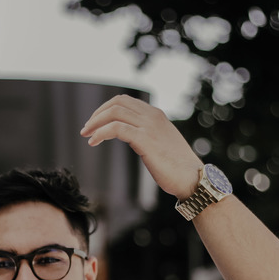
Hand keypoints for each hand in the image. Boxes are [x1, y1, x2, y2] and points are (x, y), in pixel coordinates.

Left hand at [80, 95, 202, 199]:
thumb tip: (130, 135)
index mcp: (156, 115)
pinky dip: (101, 133)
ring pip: (114, 113)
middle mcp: (152, 116)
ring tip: (87, 135)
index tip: (95, 122)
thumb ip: (148, 134)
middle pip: (116, 103)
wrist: (191, 178)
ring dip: (95, 123)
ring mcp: (149, 127)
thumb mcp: (161, 142)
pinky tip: (93, 142)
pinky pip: (116, 128)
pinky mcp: (145, 140)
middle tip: (86, 129)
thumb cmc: (177, 166)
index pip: (124, 101)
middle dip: (97, 114)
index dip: (105, 109)